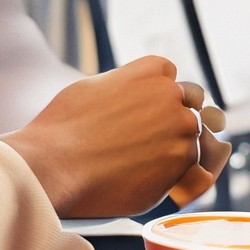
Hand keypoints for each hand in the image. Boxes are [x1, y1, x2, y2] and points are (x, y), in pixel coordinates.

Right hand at [0, 57, 227, 217]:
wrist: (55, 165)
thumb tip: (135, 96)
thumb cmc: (63, 128)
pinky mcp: (183, 162)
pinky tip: (149, 180)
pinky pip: (194, 167)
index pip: (171, 76)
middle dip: (172, 121)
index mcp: (152, 70)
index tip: (143, 112)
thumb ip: (126, 86)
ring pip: (193, 138)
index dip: (158, 96)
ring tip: (141, 164)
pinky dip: (177, 175)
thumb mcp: (94, 87)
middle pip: (189, 106)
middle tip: (146, 141)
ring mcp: (181, 128)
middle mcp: (173, 94)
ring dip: (175, 150)